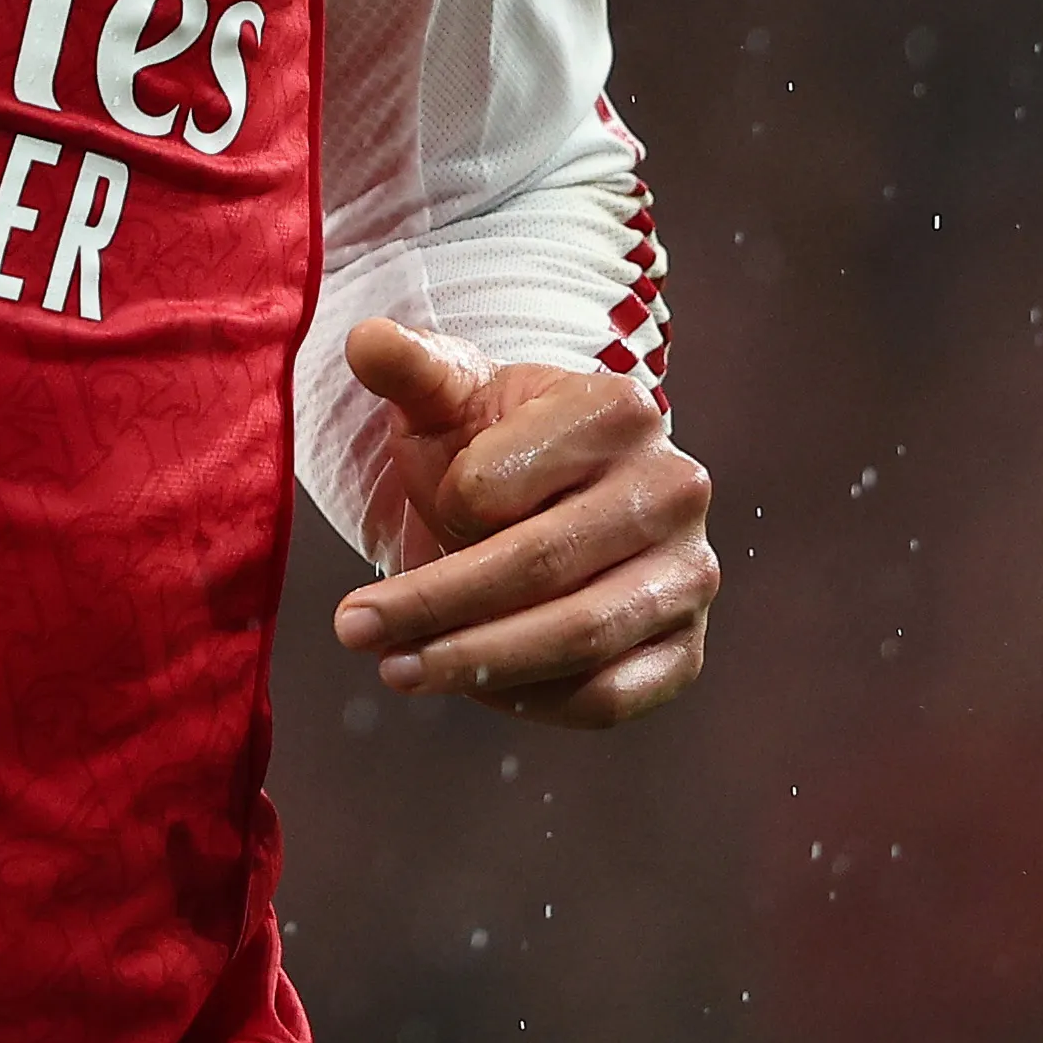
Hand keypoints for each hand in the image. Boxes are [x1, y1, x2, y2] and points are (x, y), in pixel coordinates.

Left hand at [325, 320, 716, 725]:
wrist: (564, 496)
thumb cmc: (495, 445)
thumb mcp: (451, 397)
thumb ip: (411, 367)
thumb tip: (365, 340)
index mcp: (617, 409)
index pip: (496, 483)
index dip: (441, 509)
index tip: (417, 511)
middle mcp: (674, 487)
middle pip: (535, 565)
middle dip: (431, 605)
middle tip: (352, 630)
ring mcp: (690, 572)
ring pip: (575, 637)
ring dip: (472, 663)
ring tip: (395, 670)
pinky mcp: (685, 647)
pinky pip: (607, 696)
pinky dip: (533, 702)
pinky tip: (471, 689)